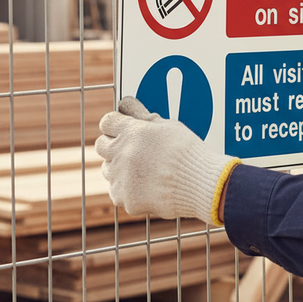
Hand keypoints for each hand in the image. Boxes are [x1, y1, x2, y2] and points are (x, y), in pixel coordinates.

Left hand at [95, 97, 238, 225]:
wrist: (201, 184)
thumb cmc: (188, 152)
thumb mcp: (168, 126)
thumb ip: (142, 116)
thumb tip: (125, 103)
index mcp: (132, 132)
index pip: (107, 122)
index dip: (115, 124)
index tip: (123, 128)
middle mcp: (122, 153)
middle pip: (100, 145)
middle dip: (112, 144)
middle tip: (132, 149)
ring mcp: (122, 178)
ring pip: (107, 170)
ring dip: (119, 168)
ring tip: (144, 169)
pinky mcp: (126, 199)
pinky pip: (117, 192)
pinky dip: (128, 190)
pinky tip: (147, 187)